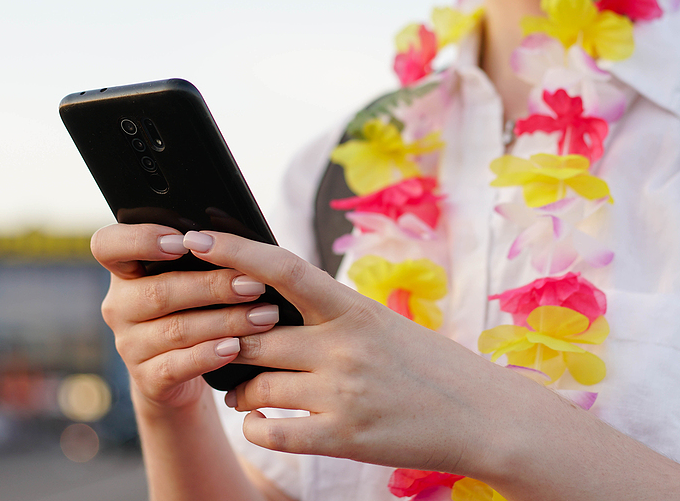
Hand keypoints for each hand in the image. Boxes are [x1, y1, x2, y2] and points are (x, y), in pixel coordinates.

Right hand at [91, 223, 280, 411]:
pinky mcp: (146, 379)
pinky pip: (177, 366)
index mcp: (126, 271)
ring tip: (264, 316)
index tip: (184, 241)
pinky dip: (209, 355)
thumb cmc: (195, 309)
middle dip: (213, 286)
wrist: (182, 372)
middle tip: (255, 284)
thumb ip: (202, 257)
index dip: (141, 240)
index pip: (108, 245)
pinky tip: (235, 347)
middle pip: (159, 292)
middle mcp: (119, 306)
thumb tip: (240, 239)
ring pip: (175, 329)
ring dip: (225, 321)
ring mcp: (129, 345)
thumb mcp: (191, 279)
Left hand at [180, 230, 535, 478]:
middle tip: (215, 344)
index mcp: (355, 308)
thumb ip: (331, 315)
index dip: (236, 252)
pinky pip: (272, 432)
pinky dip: (257, 427)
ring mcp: (344, 393)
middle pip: (253, 337)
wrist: (482, 415)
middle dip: (224, 342)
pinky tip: (262, 423)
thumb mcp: (383, 324)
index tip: (197, 241)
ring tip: (242, 393)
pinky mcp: (344, 437)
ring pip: (256, 386)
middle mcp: (345, 346)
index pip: (284, 269)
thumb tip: (270, 307)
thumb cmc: (428, 364)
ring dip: (238, 391)